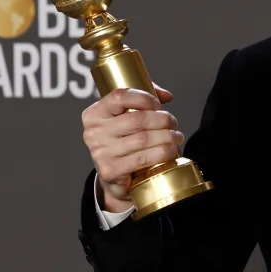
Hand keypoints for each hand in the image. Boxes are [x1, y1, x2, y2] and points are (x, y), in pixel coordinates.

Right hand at [80, 83, 183, 211]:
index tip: (159, 105)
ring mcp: (101, 153)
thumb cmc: (122, 140)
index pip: (120, 97)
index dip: (145, 98)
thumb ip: (142, 99)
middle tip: (173, 123)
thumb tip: (166, 96)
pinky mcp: (111, 171)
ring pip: (143, 139)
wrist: (113, 176)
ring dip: (167, 136)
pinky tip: (171, 150)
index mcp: (94, 113)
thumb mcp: (123, 116)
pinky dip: (162, 153)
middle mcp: (94, 132)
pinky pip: (143, 158)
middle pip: (138, 120)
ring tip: (176, 137)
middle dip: (163, 119)